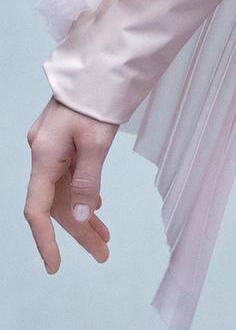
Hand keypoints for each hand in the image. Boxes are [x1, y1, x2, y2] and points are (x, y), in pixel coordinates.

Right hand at [24, 95, 115, 274]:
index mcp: (44, 155)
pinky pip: (70, 176)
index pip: (37, 209)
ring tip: (104, 239)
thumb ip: (88, 181)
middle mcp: (43, 154)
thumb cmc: (97, 98)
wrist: (100, 63)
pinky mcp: (63, 141)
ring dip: (83, 215)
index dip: (45, 240)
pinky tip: (96, 207)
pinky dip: (84, 193)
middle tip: (102, 253)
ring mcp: (52, 147)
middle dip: (78, 231)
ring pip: (65, 191)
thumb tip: (82, 217)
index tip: (55, 265)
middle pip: (56, 203)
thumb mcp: (97, 141)